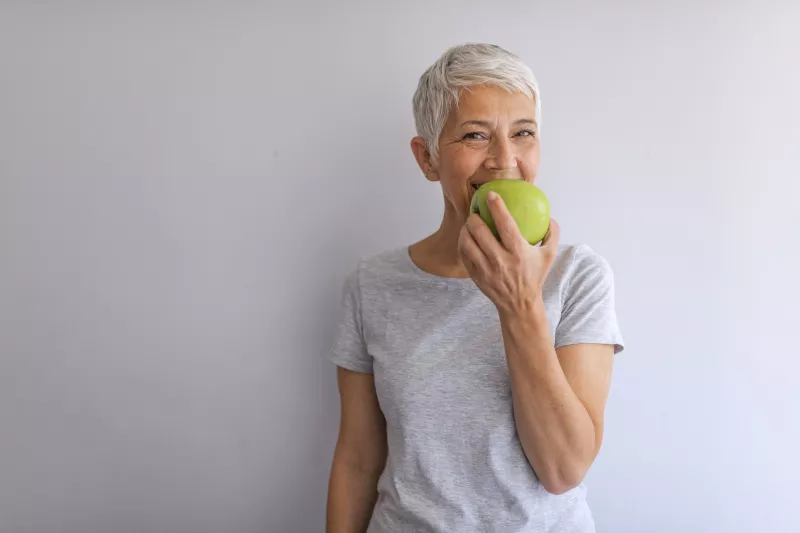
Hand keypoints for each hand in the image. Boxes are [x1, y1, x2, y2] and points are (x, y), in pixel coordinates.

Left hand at [458, 190, 559, 314]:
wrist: (519, 304)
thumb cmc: (534, 276)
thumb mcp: (549, 255)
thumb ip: (552, 234)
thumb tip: (549, 215)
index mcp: (519, 252)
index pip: (505, 224)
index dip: (496, 207)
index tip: (491, 195)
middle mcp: (501, 260)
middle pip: (480, 231)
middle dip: (474, 217)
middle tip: (476, 212)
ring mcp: (486, 269)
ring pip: (467, 242)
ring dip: (466, 229)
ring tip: (470, 224)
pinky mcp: (476, 276)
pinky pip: (463, 254)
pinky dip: (463, 243)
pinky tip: (466, 238)